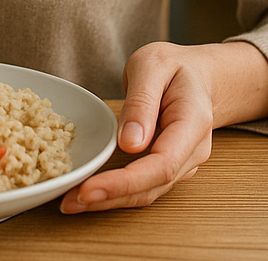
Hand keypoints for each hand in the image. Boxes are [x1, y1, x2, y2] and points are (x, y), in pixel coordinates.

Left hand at [60, 41, 267, 212]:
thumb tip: (129, 144)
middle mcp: (192, 152)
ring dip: (110, 200)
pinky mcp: (167, 168)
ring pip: (147, 192)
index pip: (162, 164)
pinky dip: (117, 192)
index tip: (90, 188)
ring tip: (71, 202)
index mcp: (193, 123)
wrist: (198, 76)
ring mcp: (182, 164)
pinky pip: (143, 186)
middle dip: (110, 197)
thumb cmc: (175, 67)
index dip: (125, 181)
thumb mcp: (152, 65)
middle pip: (152, 186)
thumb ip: (142, 102)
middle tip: (69, 202)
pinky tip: (89, 192)